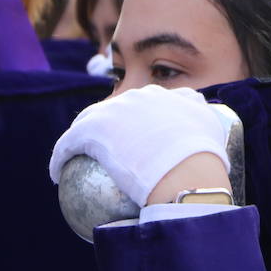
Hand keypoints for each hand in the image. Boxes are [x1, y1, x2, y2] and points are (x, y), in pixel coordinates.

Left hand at [49, 85, 231, 206]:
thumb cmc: (204, 166)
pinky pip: (68, 144)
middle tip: (104, 147)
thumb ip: (207, 135)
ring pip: (87, 122)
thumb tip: (210, 150)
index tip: (132, 138)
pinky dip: (60, 158)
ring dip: (79, 138)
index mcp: (165, 97)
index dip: (133, 119)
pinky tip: (56, 174)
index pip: (142, 104)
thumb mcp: (214, 140)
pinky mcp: (89, 130)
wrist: (187, 171)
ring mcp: (112, 111)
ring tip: (73, 156)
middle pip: (113, 108)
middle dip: (106, 123)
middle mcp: (137, 97)